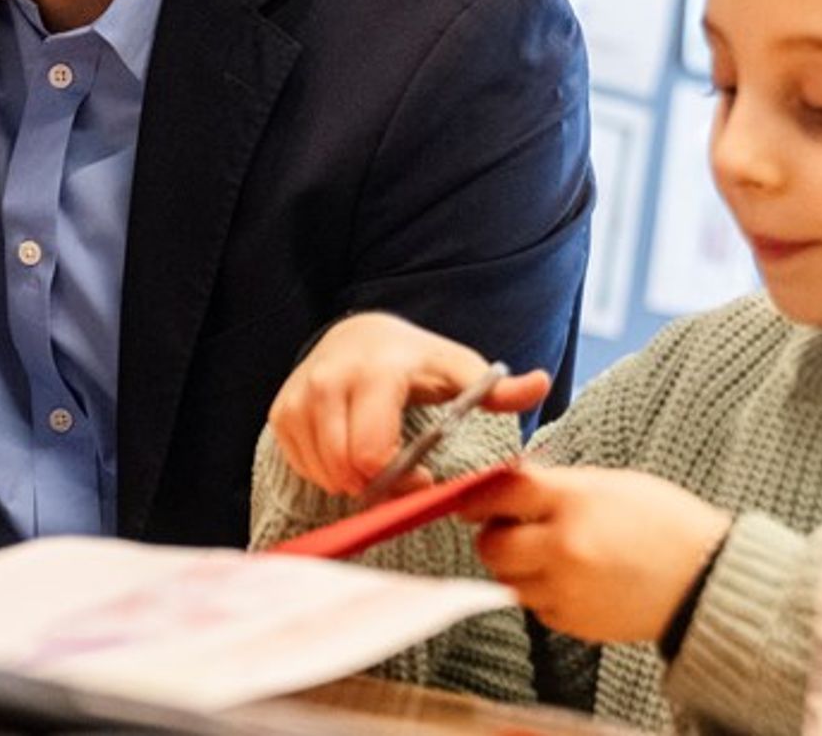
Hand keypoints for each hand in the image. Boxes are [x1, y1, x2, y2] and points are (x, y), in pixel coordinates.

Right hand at [268, 312, 550, 495]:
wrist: (360, 335)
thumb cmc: (416, 361)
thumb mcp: (458, 369)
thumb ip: (497, 388)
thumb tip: (539, 382)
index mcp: (377, 372)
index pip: (373, 452)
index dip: (400, 481)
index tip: (423, 480)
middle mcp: (331, 379)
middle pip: (345, 467)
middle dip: (376, 486)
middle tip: (400, 479)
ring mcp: (301, 394)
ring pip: (322, 469)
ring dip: (351, 480)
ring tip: (377, 465)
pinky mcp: (282, 409)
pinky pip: (301, 463)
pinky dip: (325, 472)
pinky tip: (348, 456)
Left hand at [459, 466, 732, 644]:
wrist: (704, 580)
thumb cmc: (665, 523)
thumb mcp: (611, 484)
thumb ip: (556, 485)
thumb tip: (509, 484)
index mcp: (574, 504)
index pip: (501, 493)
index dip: (479, 494)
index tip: (472, 498)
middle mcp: (564, 549)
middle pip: (491, 546)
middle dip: (494, 535)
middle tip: (509, 527)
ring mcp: (566, 591)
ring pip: (507, 580)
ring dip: (515, 565)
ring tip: (548, 552)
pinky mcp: (572, 622)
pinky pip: (534, 605)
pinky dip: (540, 591)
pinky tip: (570, 576)